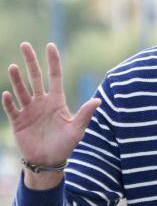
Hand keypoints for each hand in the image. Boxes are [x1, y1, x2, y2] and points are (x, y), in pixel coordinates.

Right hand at [2, 43, 100, 187]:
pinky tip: (7, 93)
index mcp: (57, 101)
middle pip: (35, 77)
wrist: (49, 161)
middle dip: (30, 61)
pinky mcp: (18, 121)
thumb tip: (98, 100)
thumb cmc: (65, 145)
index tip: (50, 45)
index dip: (53, 61)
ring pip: (22, 90)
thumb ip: (85, 114)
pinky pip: (12, 108)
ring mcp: (29, 110)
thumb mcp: (77, 129)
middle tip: (25, 44)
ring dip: (17, 79)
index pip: (55, 76)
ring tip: (13, 66)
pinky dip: (10, 101)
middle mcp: (42, 102)